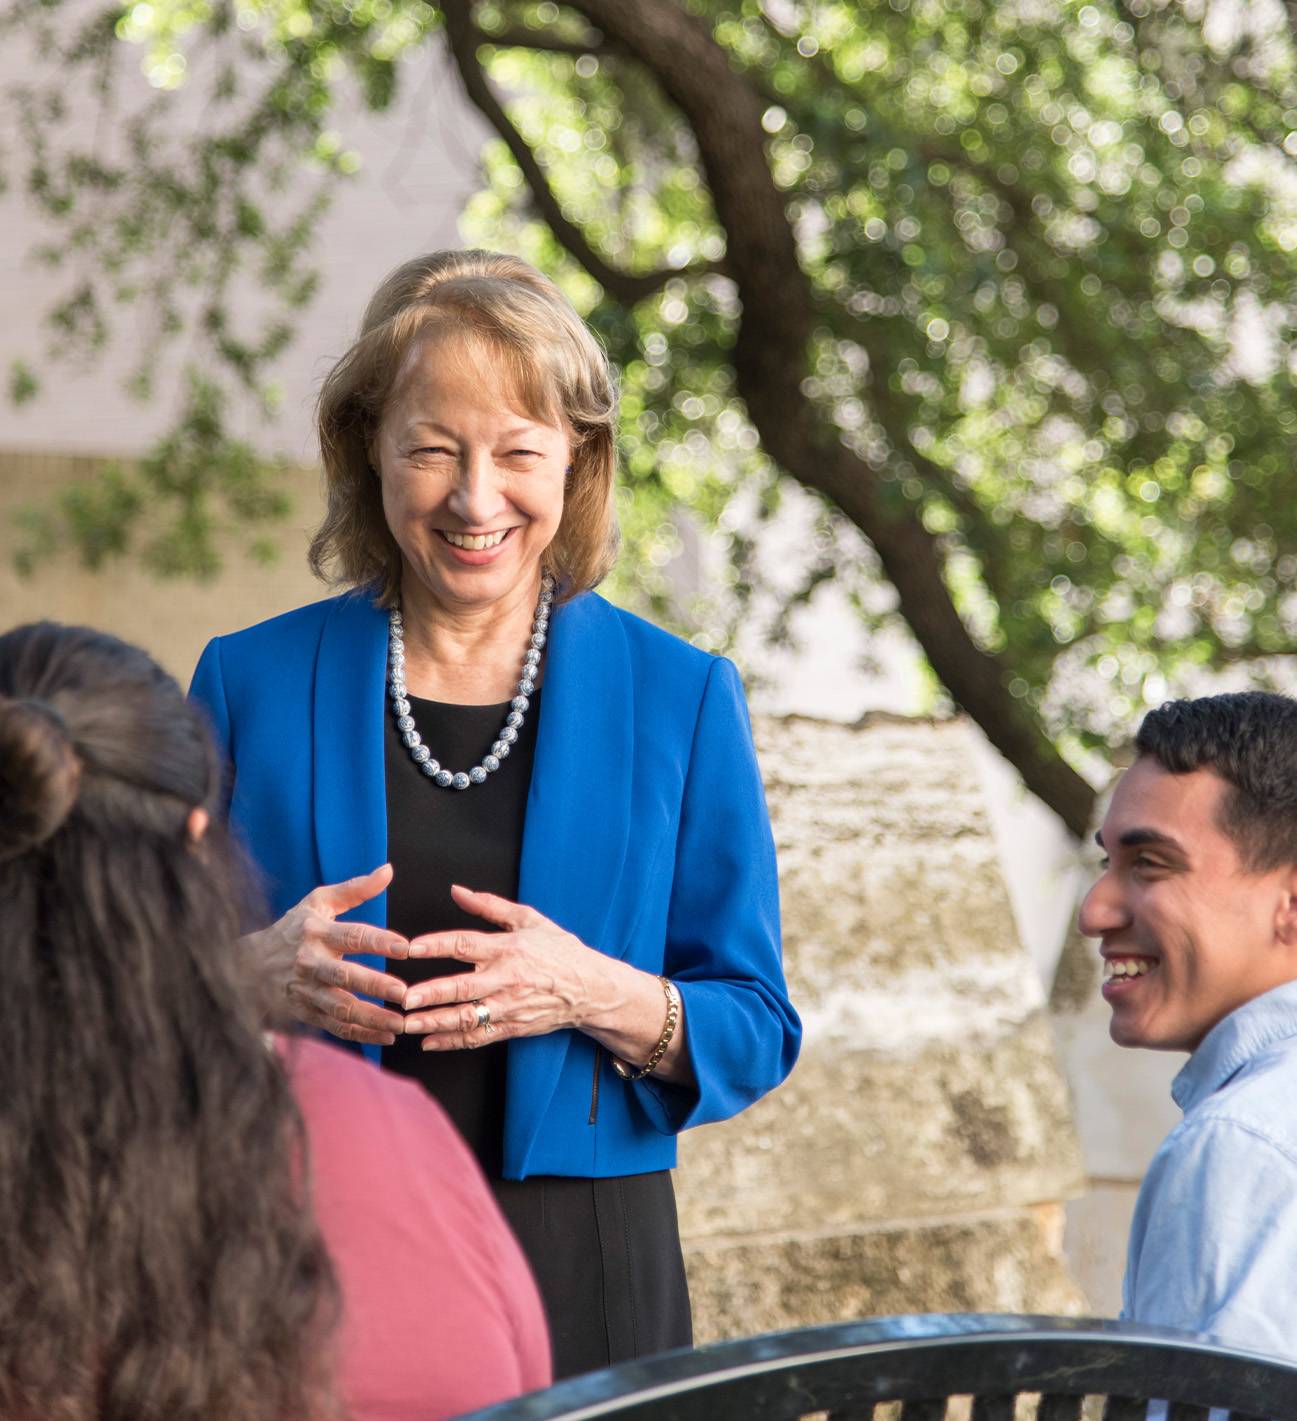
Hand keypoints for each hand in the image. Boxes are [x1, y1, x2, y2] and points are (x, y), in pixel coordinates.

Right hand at [247, 863, 409, 1045]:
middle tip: (404, 993)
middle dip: (374, 985)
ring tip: (400, 1024)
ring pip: (340, 1008)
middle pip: (344, 976)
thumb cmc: (293, 928)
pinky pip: (335, 1027)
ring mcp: (306, 991)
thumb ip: (355, 889)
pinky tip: (386, 1037)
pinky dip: (360, 1035)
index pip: (351, 936)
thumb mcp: (318, 902)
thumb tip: (388, 870)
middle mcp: (310, 963)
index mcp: (316, 933)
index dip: (379, 941)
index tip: (406, 948)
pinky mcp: (304, 1012)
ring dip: (371, 1018)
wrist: (247, 964)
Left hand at [402, 885, 612, 1050]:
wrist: (591, 989)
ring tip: (407, 1024)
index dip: (436, 945)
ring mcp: (509, 1006)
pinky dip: (452, 1041)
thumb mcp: (529, 919)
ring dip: (435, 1022)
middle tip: (403, 998)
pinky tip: (429, 1042)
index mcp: (507, 948)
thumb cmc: (559, 951)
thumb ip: (490, 905)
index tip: (410, 947)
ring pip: (467, 1018)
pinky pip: (478, 1037)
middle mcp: (506, 979)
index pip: (465, 944)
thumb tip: (457, 891)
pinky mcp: (512, 1027)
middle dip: (431, 994)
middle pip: (463, 987)